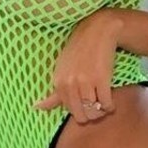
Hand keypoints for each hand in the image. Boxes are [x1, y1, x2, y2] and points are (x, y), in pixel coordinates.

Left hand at [34, 9, 121, 124]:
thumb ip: (53, 93)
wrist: (97, 31)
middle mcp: (70, 84)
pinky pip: (106, 103)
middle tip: (97, 109)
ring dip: (101, 112)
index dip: (81, 112)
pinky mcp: (101, 79)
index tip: (87, 107)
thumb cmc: (78, 52)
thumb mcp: (61, 71)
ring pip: (94, 111)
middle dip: (91, 115)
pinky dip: (110, 106)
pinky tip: (111, 102)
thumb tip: (36, 107)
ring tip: (104, 105)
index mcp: (59, 83)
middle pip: (82, 115)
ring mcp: (85, 82)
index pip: (70, 111)